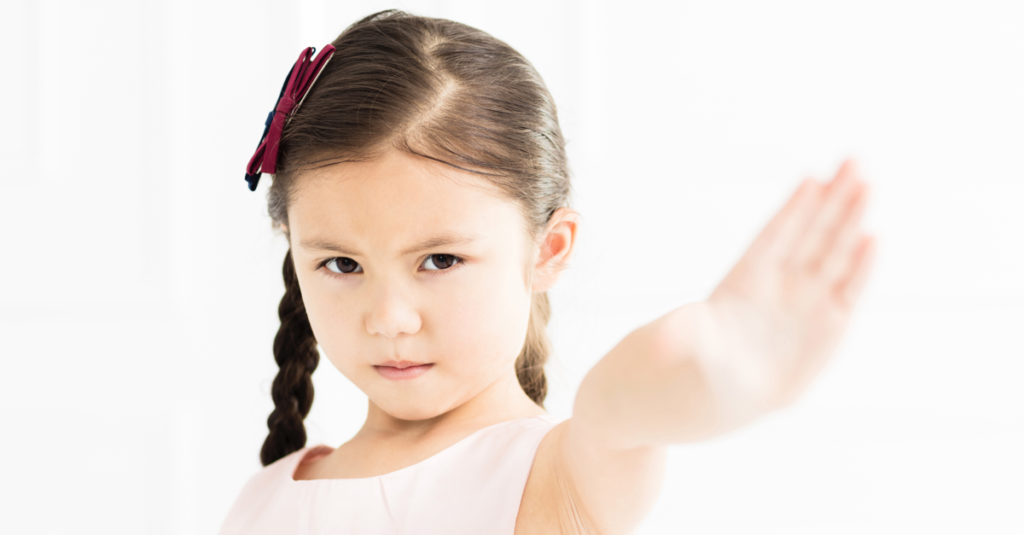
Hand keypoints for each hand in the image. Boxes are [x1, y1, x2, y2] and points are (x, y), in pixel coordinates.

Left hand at [700, 158, 876, 420]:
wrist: (717, 396)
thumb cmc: (694, 366)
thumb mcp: (683, 352)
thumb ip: (685, 338)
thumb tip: (671, 333)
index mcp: (741, 282)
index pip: (772, 237)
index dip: (790, 210)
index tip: (809, 179)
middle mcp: (778, 284)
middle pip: (809, 233)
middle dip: (832, 199)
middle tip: (853, 160)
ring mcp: (806, 301)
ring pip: (833, 252)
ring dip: (851, 219)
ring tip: (868, 181)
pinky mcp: (829, 326)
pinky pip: (848, 291)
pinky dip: (861, 267)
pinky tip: (874, 237)